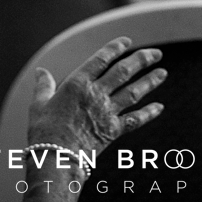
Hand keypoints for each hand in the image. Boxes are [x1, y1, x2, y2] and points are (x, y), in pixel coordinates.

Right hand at [27, 36, 165, 156]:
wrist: (55, 160)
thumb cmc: (43, 132)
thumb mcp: (38, 105)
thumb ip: (43, 86)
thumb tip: (41, 71)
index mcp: (77, 83)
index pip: (101, 59)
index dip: (115, 48)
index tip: (127, 42)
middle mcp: (96, 94)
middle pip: (124, 71)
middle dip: (142, 60)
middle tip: (156, 54)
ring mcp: (107, 112)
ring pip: (133, 92)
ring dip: (150, 82)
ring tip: (163, 73)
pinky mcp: (113, 130)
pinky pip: (135, 120)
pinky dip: (148, 113)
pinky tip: (159, 107)